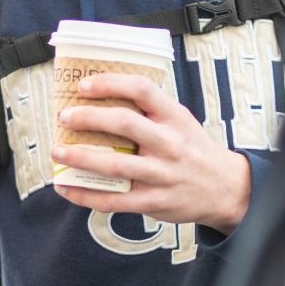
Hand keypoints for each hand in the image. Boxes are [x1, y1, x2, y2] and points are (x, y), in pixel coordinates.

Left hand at [52, 74, 251, 232]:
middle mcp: (169, 143)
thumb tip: (103, 99)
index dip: (110, 84)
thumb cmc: (194, 151)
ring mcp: (162, 174)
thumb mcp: (181, 121)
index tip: (84, 86)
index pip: (142, 89)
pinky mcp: (154, 201)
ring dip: (80, 158)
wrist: (226, 188)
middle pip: (124, 123)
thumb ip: (150, 111)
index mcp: (174, 117)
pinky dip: (86, 195)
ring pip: (115, 165)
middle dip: (88, 118)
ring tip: (58, 152)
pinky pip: (114, 200)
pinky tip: (68, 188)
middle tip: (65, 117)